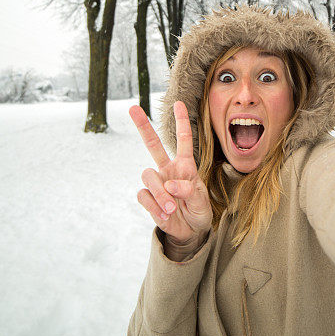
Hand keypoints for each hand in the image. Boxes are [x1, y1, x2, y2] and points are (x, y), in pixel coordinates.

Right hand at [129, 101, 211, 246]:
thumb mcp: (201, 201)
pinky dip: (155, 207)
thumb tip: (170, 184)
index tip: (178, 103)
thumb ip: (189, 191)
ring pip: (148, 177)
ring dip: (160, 193)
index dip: (182, 122)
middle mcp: (168, 170)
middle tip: (132, 108)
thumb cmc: (198, 211)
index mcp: (185, 166)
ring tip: (172, 208)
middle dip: (143, 126)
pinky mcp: (148, 198)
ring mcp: (157, 183)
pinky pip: (144, 196)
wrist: (189, 232)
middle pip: (152, 145)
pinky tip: (164, 215)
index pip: (183, 140)